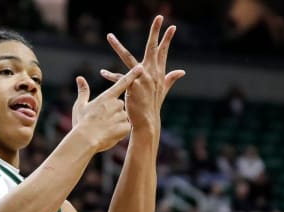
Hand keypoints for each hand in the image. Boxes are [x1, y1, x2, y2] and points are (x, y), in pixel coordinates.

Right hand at [71, 64, 142, 152]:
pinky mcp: (126, 127)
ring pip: (123, 117)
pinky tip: (110, 134)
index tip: (140, 67)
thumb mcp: (80, 106)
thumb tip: (80, 78)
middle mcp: (116, 104)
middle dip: (114, 112)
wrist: (86, 140)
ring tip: (105, 129)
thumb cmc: (82, 123)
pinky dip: (120, 131)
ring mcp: (121, 115)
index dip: (133, 75)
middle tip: (102, 121)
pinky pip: (126, 128)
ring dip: (117, 122)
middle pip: (120, 105)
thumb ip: (83, 91)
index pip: (122, 83)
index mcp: (106, 97)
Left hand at [100, 16, 185, 132]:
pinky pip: (119, 77)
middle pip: (153, 48)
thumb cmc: (153, 106)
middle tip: (158, 17)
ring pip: (128, 57)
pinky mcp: (133, 86)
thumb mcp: (163, 90)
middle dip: (155, 32)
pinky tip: (102, 73)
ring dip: (117, 46)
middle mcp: (152, 73)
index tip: (172, 26)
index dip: (167, 38)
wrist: (147, 121)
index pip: (163, 51)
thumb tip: (181, 71)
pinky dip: (110, 76)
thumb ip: (170, 78)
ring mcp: (142, 78)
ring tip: (109, 36)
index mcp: (158, 72)